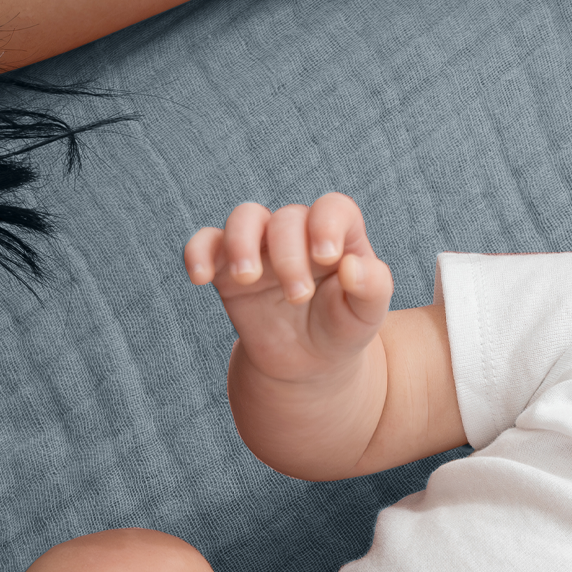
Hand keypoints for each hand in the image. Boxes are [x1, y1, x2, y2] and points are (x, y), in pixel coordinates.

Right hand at [183, 192, 393, 384]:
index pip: (333, 208)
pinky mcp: (228, 266)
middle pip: (286, 218)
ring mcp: (261, 246)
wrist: (307, 363)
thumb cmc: (342, 329)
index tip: (326, 257)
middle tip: (298, 297)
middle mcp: (299, 233)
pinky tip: (201, 277)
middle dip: (289, 256)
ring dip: (242, 242)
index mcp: (339, 236)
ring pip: (244, 217)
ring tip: (250, 278)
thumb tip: (351, 267)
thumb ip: (373, 288)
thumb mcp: (367, 315)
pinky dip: (197, 253)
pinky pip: (205, 243)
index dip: (327, 223)